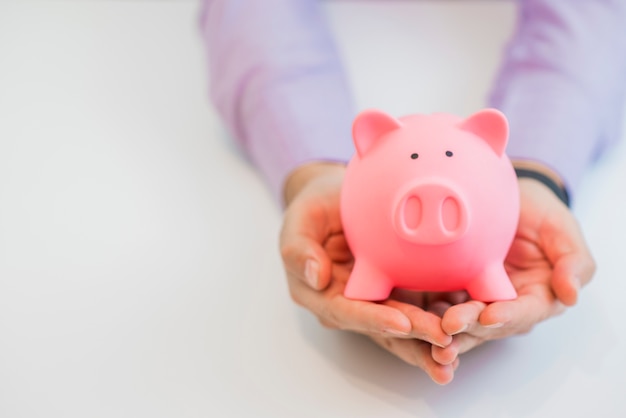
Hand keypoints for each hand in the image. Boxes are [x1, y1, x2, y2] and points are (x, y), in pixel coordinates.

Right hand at [280, 162, 455, 383]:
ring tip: (454, 357)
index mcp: (320, 293)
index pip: (346, 311)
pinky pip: (416, 311)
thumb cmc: (314, 208)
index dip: (373, 318)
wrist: (336, 199)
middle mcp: (346, 305)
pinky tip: (463, 332)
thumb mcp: (299, 220)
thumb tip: (316, 277)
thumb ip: (299, 249)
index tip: (402, 322)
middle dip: (411, 339)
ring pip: (401, 327)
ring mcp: (373, 301)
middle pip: (379, 327)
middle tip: (443, 344)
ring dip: (427, 343)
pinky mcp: (395, 293)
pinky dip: (437, 323)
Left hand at [432, 175, 595, 365]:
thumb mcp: (562, 229)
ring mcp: (478, 300)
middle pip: (488, 323)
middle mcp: (507, 306)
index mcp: (538, 297)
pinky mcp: (454, 292)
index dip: (508, 315)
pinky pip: (439, 306)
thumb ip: (572, 261)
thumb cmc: (540, 213)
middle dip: (469, 326)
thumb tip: (572, 295)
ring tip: (427, 333)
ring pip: (462, 323)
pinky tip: (410, 320)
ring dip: (445, 331)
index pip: (524, 312)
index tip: (489, 315)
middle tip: (449, 325)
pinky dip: (426, 316)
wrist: (508, 198)